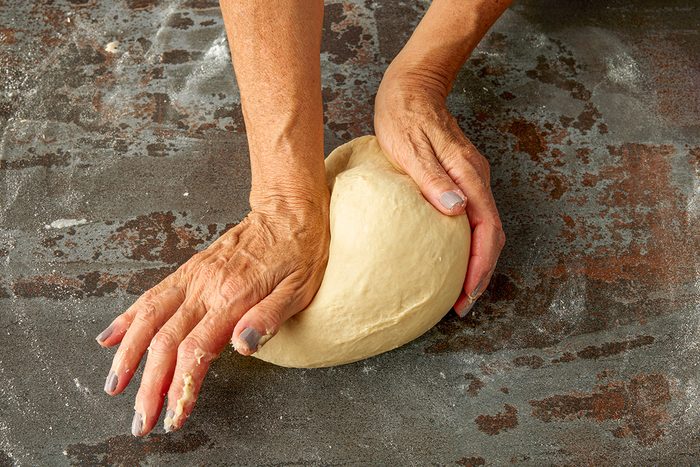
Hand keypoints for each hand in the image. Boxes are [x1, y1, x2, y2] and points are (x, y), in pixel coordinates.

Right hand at [96, 195, 328, 434]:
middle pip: (165, 342)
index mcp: (233, 297)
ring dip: (127, 355)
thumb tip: (244, 346)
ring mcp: (193, 277)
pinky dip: (128, 318)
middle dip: (149, 386)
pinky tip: (111, 337)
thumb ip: (270, 317)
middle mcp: (205, 287)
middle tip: (141, 420)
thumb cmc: (299, 252)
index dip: (182, 386)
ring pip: (148, 318)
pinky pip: (152, 295)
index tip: (173, 415)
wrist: (287, 211)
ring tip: (114, 385)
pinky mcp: (189, 270)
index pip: (196, 350)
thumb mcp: (299, 289)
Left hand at [374, 63, 504, 316]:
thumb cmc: (405, 117)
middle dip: (481, 273)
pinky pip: (472, 218)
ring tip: (458, 289)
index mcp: (468, 175)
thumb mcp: (410, 148)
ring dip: (475, 261)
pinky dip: (467, 244)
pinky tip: (450, 256)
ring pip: (484, 228)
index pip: (487, 230)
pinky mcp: (461, 178)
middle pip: (491, 235)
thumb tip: (457, 211)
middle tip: (462, 304)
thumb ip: (433, 179)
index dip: (480, 267)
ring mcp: (471, 179)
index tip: (467, 295)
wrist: (412, 88)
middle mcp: (476, 179)